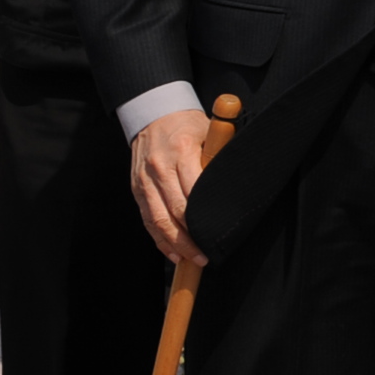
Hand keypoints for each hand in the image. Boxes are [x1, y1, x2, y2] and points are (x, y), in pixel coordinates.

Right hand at [128, 109, 211, 266]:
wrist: (153, 114)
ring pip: (157, 219)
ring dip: (174, 244)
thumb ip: (219, 155)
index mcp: (181, 151)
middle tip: (206, 255)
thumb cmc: (188, 125)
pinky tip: (172, 253)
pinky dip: (159, 239)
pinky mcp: (137, 189)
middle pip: (174, 209)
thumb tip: (237, 181)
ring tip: (191, 260)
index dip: (203, 214)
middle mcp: (159, 168)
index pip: (193, 189)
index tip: (217, 231)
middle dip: (190, 236)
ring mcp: (144, 180)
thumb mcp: (209, 131)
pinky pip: (147, 219)